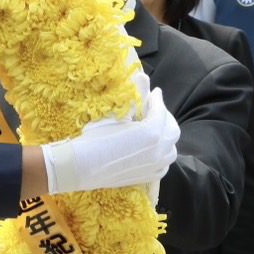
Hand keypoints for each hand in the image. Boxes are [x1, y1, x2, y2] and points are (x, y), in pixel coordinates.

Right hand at [41, 87, 178, 195]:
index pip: (161, 110)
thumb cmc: (95, 137)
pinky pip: (164, 165)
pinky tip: (153, 150)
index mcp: (152, 131)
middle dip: (165, 117)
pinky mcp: (149, 178)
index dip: (157, 99)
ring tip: (155, 129)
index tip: (154, 93)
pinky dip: (161, 155)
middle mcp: (159, 150)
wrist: (81, 166)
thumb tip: (142, 75)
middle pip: (172, 130)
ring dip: (165, 136)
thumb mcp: (114, 113)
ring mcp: (155, 166)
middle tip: (155, 109)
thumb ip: (134, 96)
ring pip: (171, 149)